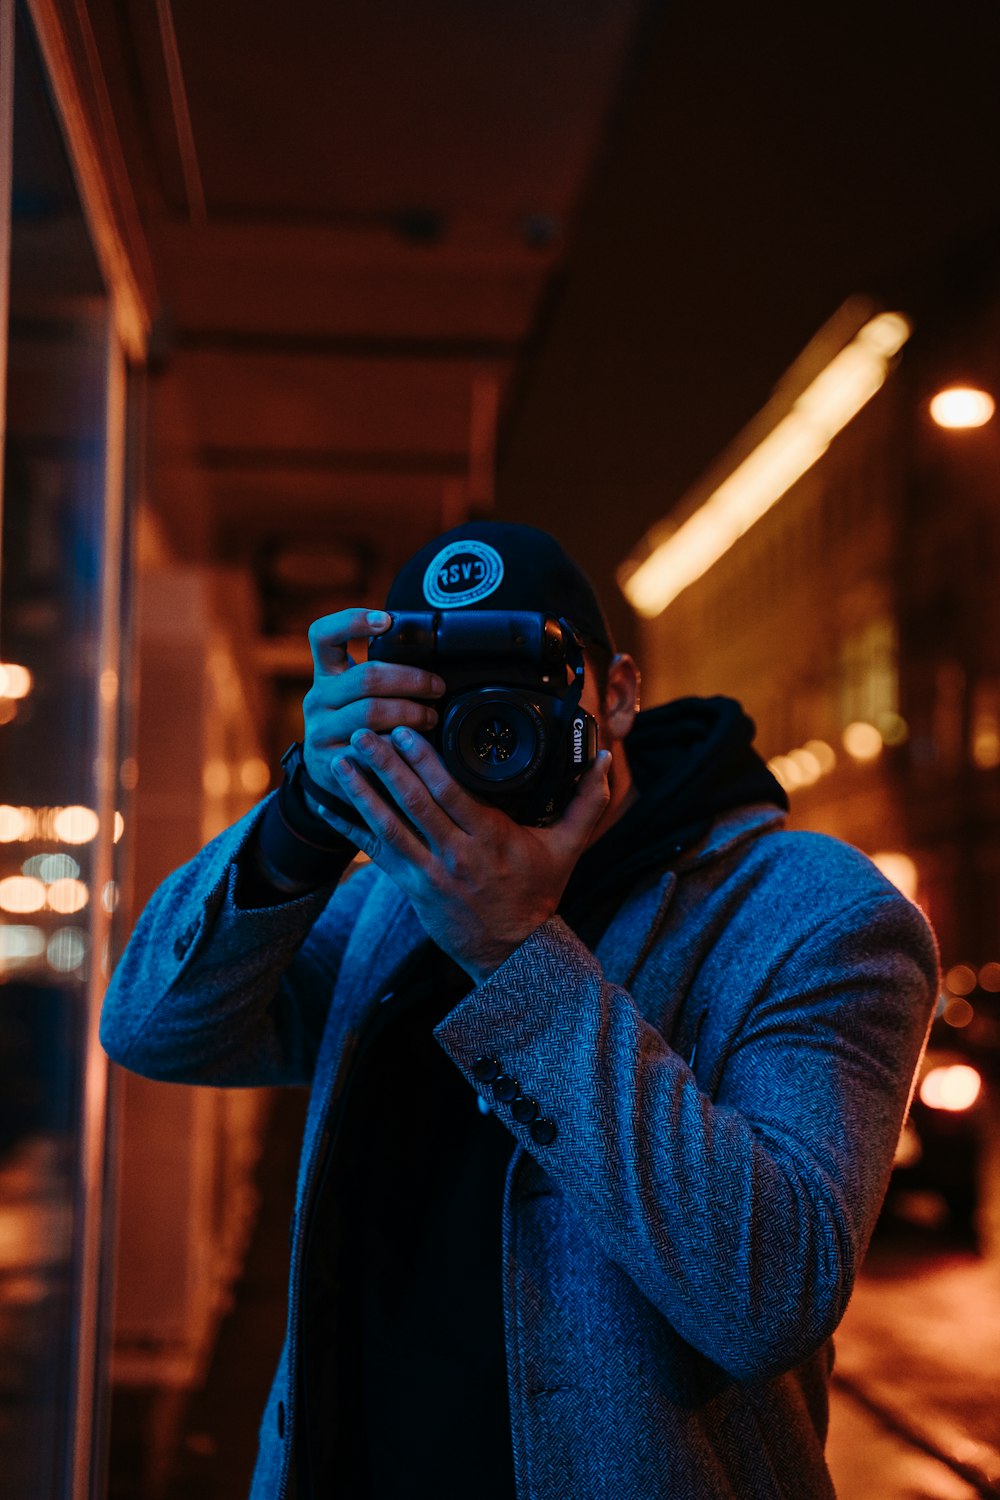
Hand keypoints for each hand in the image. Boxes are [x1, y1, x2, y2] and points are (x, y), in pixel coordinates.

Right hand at [301, 608, 446, 798]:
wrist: (329, 773)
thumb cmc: (355, 723)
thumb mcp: (356, 694)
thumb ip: (379, 676)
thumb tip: (428, 655)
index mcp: (326, 674)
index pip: (324, 635)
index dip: (352, 621)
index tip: (387, 621)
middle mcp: (318, 699)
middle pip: (365, 677)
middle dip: (410, 679)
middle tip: (437, 688)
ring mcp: (321, 732)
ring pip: (370, 713)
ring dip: (410, 713)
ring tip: (431, 718)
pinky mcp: (331, 763)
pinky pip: (371, 750)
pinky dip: (399, 746)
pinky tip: (414, 746)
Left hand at [329, 724, 611, 981]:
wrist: (513, 953)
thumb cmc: (537, 893)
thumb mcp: (568, 848)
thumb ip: (588, 802)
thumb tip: (607, 759)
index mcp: (491, 839)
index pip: (453, 795)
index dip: (426, 763)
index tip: (407, 732)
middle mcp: (456, 855)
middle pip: (415, 805)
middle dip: (387, 767)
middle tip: (365, 733)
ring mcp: (429, 873)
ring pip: (389, 827)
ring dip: (362, 792)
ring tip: (341, 760)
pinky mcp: (409, 887)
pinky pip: (374, 852)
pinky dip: (348, 826)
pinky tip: (325, 802)